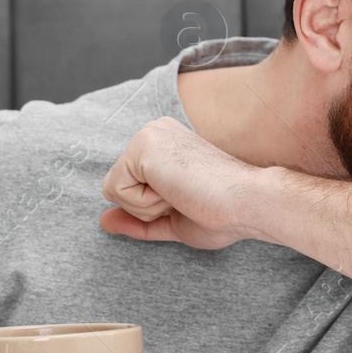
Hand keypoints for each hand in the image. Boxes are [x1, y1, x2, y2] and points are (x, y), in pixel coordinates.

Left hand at [98, 115, 266, 249]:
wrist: (248, 204)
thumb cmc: (223, 213)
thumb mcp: (172, 220)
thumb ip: (138, 219)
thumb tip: (103, 221)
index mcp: (163, 144)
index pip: (129, 186)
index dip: (153, 208)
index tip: (189, 198)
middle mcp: (153, 132)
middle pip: (117, 187)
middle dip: (146, 207)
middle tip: (186, 198)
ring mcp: (147, 136)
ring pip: (113, 190)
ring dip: (146, 207)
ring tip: (183, 193)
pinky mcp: (142, 146)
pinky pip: (115, 191)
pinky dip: (144, 205)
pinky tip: (176, 191)